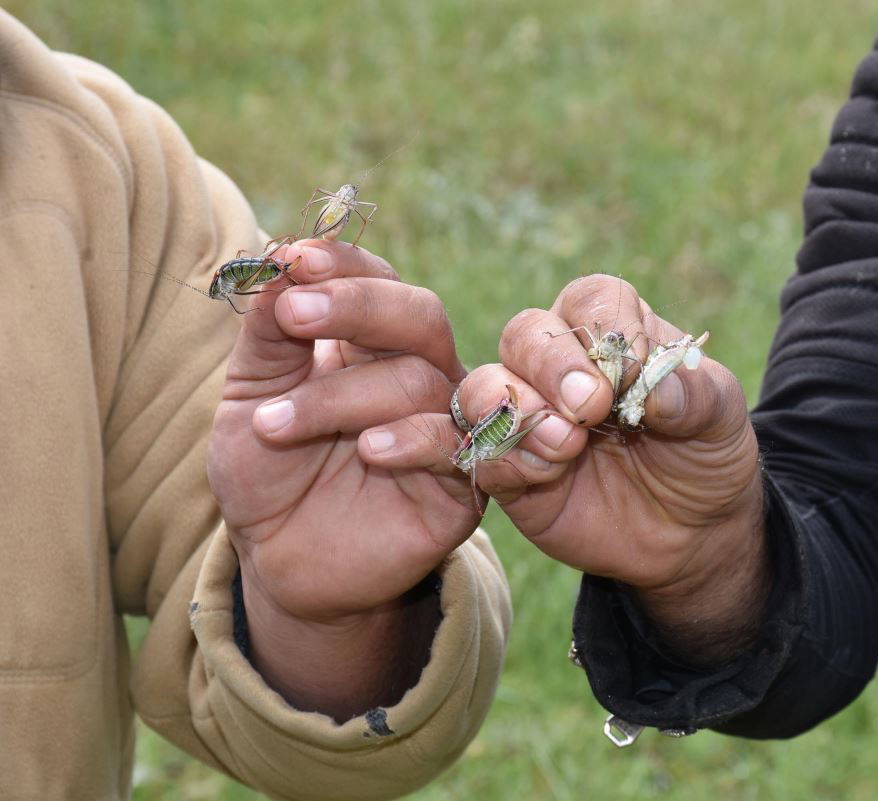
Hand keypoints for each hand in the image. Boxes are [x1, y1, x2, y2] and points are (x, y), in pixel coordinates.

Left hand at [207, 240, 472, 719]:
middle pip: (419, 314)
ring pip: (420, 380)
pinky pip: (455, 446)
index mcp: (369, 342)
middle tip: (296, 313)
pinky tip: (367, 450)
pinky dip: (412, 439)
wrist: (280, 565)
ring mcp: (445, 426)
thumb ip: (267, 333)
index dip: (343, 263)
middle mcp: (417, 374)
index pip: (376, 279)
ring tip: (273, 425)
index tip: (292, 259)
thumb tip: (279, 259)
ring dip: (341, 393)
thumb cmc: (267, 473)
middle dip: (358, 304)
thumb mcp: (249, 396)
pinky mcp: (463, 484)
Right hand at [359, 275, 767, 663]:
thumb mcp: (721, 418)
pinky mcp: (504, 467)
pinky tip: (510, 471)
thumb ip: (692, 392)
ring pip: (484, 388)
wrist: (691, 534)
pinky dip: (486, 458)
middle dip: (549, 365)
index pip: (592, 301)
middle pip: (526, 335)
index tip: (626, 378)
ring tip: (561, 446)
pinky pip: (474, 453)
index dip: (602, 330)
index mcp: (612, 329)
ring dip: (513, 411)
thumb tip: (652, 385)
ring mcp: (524, 412)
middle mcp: (558, 362)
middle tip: (588, 409)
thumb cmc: (706, 457)